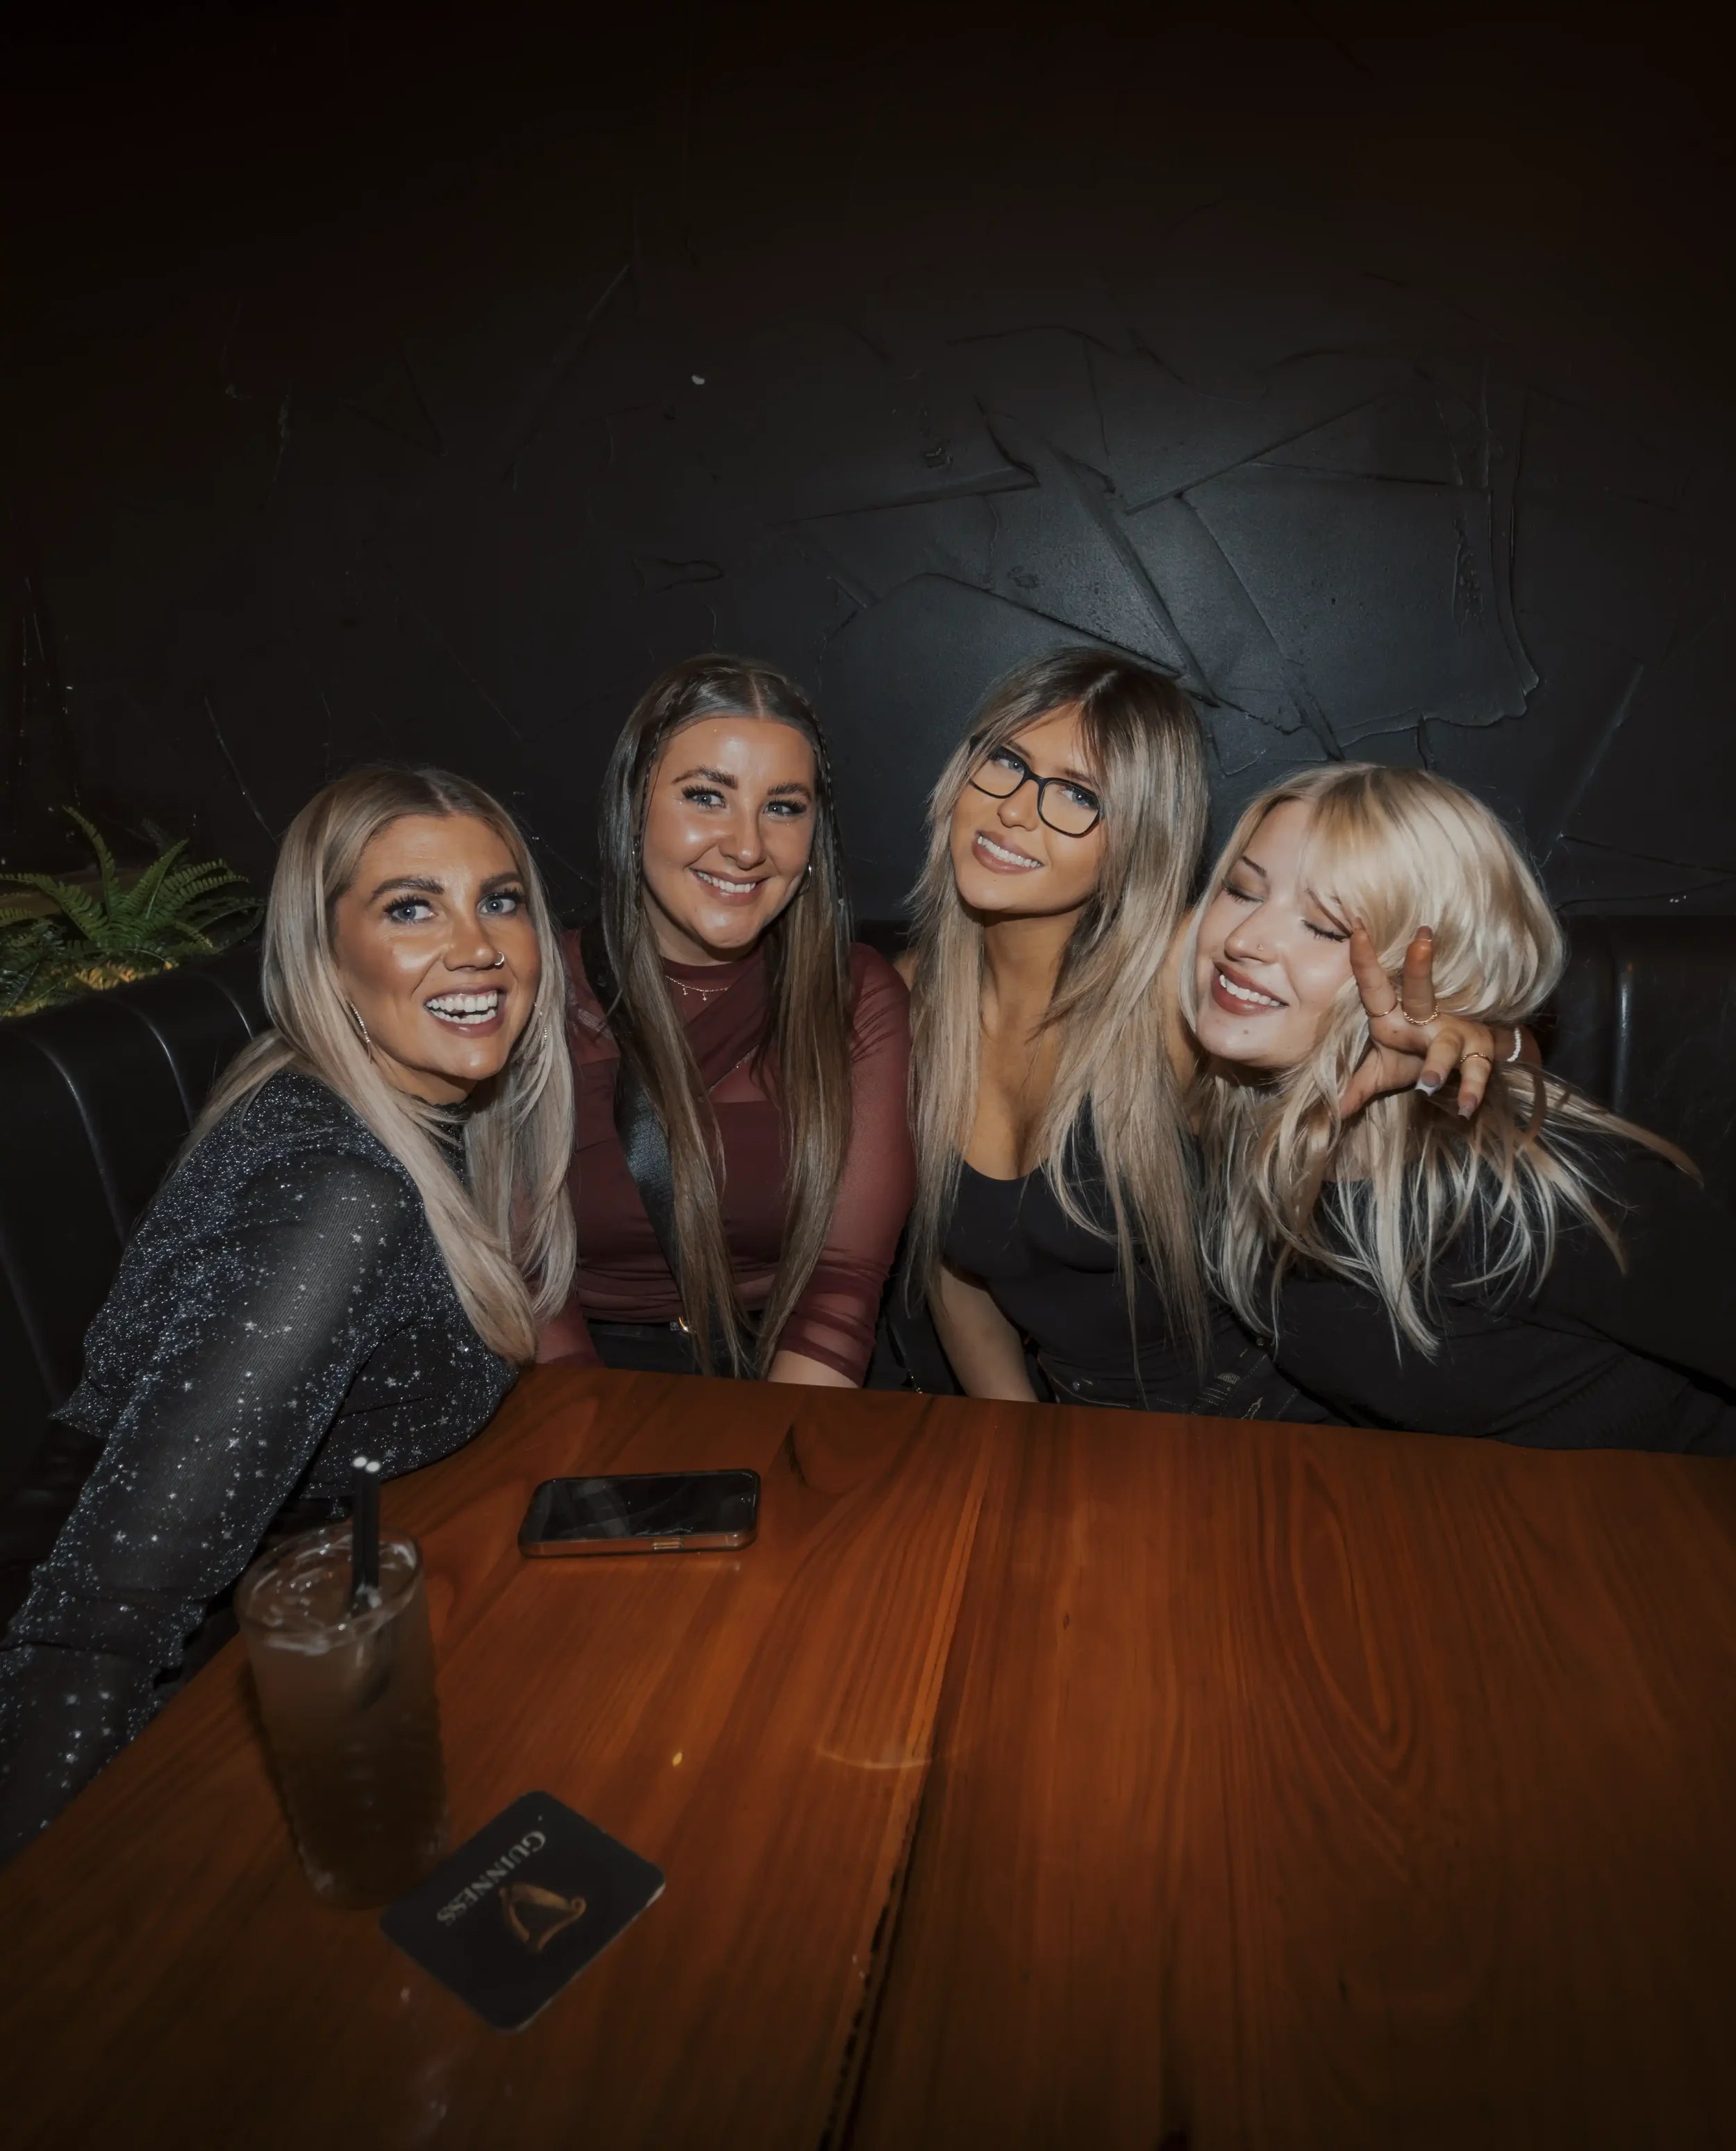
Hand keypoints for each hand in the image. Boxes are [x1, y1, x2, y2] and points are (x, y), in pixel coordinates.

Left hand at [1340, 924, 1506, 1119]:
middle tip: (1422, 941)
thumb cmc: (1416, 1057)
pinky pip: (1476, 1073)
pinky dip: (1471, 1091)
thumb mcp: (1384, 1070)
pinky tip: (1467, 1108)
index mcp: (1392, 1016)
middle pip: (1420, 990)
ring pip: (1446, 1044)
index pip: (1375, 985)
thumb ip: (1356, 1086)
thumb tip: (1329, 1113)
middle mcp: (1424, 1017)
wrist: (1469, 1060)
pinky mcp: (1478, 1054)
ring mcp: (1453, 1034)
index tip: (1357, 929)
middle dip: (1420, 968)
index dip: (1364, 960)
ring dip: (1437, 1063)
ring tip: (1428, 1083)